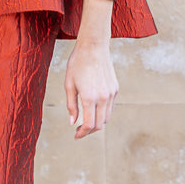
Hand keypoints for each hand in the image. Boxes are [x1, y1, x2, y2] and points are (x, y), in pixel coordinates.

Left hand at [64, 0, 117, 139]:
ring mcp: (111, 94)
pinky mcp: (115, 89)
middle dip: (89, 131)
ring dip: (97, 122)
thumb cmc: (77, 64)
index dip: (82, 133)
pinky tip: (93, 108)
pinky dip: (102, 112)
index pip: (89, 125)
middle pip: (99, 125)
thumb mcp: (69, 84)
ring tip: (86, 120)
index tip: (76, 136)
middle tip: (79, 131)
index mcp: (89, 97)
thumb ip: (71, 105)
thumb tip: (72, 122)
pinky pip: (110, 107)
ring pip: (106, 117)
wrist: (93, 47)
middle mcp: (103, 98)